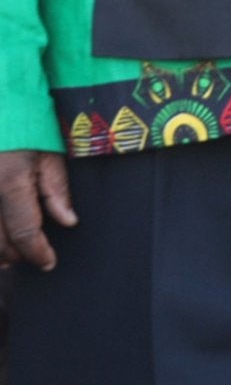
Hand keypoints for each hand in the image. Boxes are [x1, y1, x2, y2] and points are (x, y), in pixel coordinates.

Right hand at [0, 150, 74, 270]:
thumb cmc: (25, 122)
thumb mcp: (50, 150)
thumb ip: (56, 189)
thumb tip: (68, 222)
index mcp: (9, 182)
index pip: (24, 232)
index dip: (38, 252)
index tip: (49, 262)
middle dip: (16, 255)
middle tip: (32, 256)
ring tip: (11, 254)